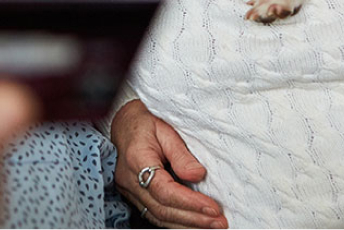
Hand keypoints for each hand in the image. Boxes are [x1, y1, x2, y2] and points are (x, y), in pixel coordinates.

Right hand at [111, 100, 227, 228]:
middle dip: (194, 219)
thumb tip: (198, 175)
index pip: (164, 190)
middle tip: (219, 222)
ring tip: (212, 225)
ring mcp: (129, 190)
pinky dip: (176, 222)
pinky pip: (155, 214)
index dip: (190, 202)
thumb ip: (181, 154)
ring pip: (158, 216)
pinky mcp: (134, 196)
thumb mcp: (165, 130)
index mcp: (136, 159)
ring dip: (187, 224)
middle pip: (162, 209)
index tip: (213, 208)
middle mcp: (129, 180)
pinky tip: (193, 224)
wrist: (123, 124)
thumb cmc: (145, 123)